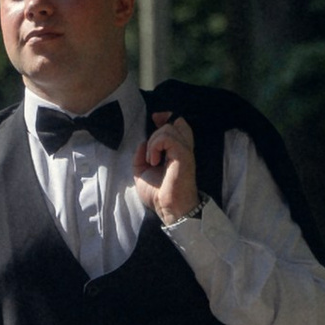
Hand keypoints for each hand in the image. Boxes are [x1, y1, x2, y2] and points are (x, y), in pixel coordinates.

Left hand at [134, 113, 204, 227]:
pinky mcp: (183, 155)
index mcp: (176, 151)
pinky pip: (167, 138)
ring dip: (153, 142)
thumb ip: (140, 156)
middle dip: (159, 128)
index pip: (178, 124)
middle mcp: (183, 149)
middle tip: (151, 149)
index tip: (155, 119)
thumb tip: (142, 143)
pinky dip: (155, 146)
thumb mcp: (141, 172)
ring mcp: (184, 151)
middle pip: (177, 122)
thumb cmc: (158, 194)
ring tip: (151, 160)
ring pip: (170, 128)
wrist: (167, 208)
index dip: (166, 117)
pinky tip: (153, 161)